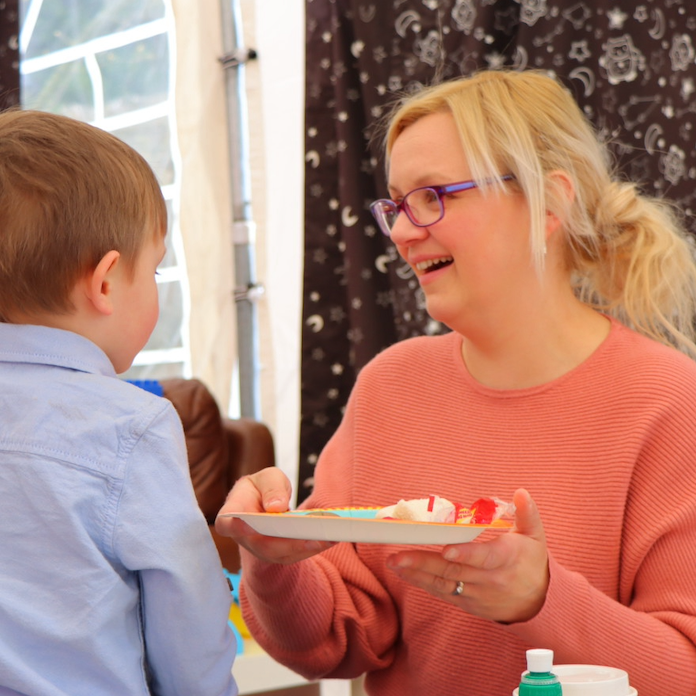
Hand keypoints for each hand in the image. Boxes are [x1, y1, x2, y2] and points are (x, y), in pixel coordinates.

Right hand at [214, 467, 335, 564]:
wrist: (266, 502)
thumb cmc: (264, 487)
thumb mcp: (268, 478)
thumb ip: (271, 488)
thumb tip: (277, 507)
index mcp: (233, 514)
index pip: (227, 524)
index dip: (236, 527)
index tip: (247, 524)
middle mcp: (244, 538)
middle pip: (263, 546)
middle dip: (291, 541)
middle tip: (315, 534)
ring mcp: (261, 551)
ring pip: (283, 554)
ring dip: (308, 547)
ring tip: (331, 535)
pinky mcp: (279, 555)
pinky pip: (296, 554)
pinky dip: (314, 546)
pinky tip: (331, 537)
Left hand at [385, 489, 548, 622]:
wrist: (537, 603)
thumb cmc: (532, 561)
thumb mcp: (535, 535)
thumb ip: (528, 513)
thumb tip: (521, 492)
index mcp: (506, 559)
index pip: (485, 558)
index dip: (466, 554)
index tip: (447, 550)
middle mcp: (489, 579)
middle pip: (454, 571)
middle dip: (424, 563)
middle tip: (398, 555)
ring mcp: (476, 594)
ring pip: (443, 584)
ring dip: (416, 573)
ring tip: (394, 562)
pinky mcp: (466, 603)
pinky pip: (442, 593)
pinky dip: (422, 583)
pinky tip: (404, 572)